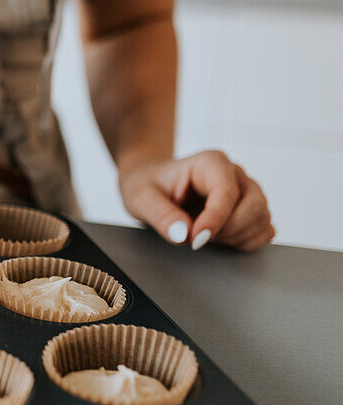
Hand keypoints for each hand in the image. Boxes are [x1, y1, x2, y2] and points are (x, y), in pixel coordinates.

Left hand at [118, 150, 274, 251]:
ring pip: (262, 219)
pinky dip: (247, 242)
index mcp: (211, 163)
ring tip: (203, 235)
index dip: (215, 220)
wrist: (152, 184)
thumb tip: (183, 234)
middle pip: (254, 206)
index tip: (195, 239)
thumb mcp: (140, 198)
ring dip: (236, 237)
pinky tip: (220, 240)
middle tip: (195, 237)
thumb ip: (160, 215)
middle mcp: (234, 174)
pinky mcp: (250, 209)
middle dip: (227, 230)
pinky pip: (264, 230)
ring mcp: (246, 191)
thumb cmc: (148, 185)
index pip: (227, 192)